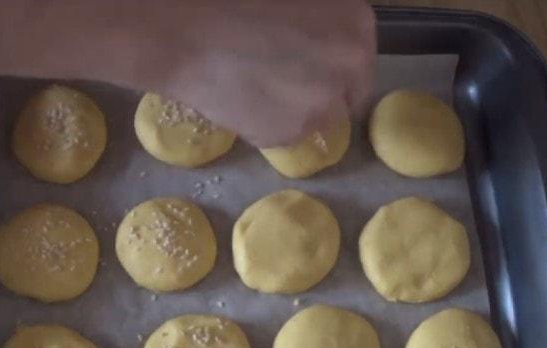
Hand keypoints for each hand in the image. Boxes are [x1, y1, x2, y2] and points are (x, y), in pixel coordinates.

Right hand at [152, 1, 375, 146]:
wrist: (186, 34)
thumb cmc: (234, 3)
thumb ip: (321, 19)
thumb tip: (319, 42)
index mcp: (356, 25)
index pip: (360, 65)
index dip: (332, 69)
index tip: (308, 68)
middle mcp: (350, 67)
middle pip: (343, 98)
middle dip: (316, 93)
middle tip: (276, 81)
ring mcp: (321, 105)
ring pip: (313, 119)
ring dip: (291, 111)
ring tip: (251, 86)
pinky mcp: (288, 134)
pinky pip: (283, 135)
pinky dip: (265, 125)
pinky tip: (239, 100)